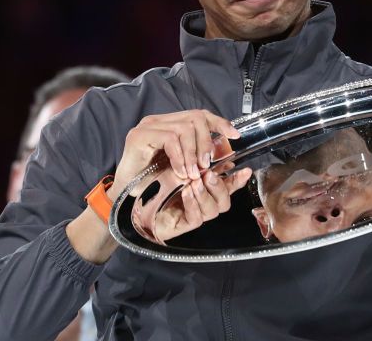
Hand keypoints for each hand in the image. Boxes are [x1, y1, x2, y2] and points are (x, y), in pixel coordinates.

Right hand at [108, 109, 240, 202]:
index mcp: (170, 124)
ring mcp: (148, 126)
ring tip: (192, 173)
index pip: (199, 114)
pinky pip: (170, 139)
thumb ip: (200, 161)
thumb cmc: (152, 183)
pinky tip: (180, 171)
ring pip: (184, 128)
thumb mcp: (182, 169)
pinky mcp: (139, 136)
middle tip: (206, 165)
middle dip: (206, 142)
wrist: (124, 195)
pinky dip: (180, 157)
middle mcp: (158, 120)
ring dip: (193, 153)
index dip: (219, 123)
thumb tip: (227, 158)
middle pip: (195, 117)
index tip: (234, 136)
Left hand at [134, 161, 252, 242]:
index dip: (238, 180)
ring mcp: (192, 214)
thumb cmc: (148, 175)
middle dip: (221, 186)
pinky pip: (197, 218)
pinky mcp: (181, 224)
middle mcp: (201, 201)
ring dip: (206, 194)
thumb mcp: (171, 158)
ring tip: (194, 183)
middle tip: (209, 173)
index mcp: (203, 186)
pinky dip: (194, 204)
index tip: (244, 170)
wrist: (126, 193)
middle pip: (226, 201)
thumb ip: (193, 155)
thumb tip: (215, 148)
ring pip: (215, 210)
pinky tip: (185, 193)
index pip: (228, 186)